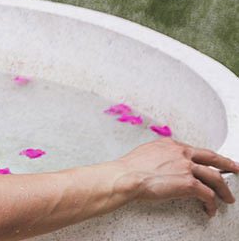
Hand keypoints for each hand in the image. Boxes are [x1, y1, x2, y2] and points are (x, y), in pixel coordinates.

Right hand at [114, 137, 238, 216]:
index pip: (195, 150)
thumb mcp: (146, 152)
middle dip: (227, 164)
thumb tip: (161, 161)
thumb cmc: (129, 168)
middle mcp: (182, 153)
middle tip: (235, 169)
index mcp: (171, 145)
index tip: (211, 161)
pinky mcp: (188, 183)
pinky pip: (207, 194)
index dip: (206, 157)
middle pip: (212, 158)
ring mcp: (187, 168)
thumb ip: (159, 154)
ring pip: (215, 178)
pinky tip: (210, 209)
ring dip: (224, 189)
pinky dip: (211, 203)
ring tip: (228, 198)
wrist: (126, 177)